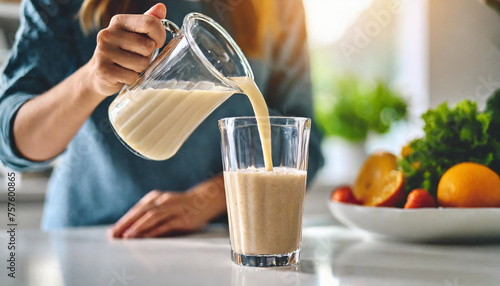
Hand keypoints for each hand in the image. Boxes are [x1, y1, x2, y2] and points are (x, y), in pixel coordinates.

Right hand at [85, 4, 166, 96]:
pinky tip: (122, 75)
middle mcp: (108, 33)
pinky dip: (131, 79)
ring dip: (139, 69)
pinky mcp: (103, 70)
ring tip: (128, 66)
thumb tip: (161, 7)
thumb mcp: (136, 34)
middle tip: (136, 57)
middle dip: (147, 56)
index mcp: (119, 21)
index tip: (155, 43)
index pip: (150, 23)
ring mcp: (104, 51)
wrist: (99, 74)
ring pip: (141, 63)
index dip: (160, 36)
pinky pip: (132, 77)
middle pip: (147, 46)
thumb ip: (149, 21)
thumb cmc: (124, 52)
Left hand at [108, 175, 226, 237]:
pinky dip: (154, 231)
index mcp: (156, 197)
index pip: (136, 209)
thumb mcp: (163, 203)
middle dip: (126, 224)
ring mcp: (173, 209)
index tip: (113, 231)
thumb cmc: (180, 205)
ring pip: (152, 216)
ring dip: (138, 227)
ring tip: (127, 236)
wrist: (204, 200)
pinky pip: (166, 225)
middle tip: (114, 234)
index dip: (124, 220)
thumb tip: (130, 226)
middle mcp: (163, 201)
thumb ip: (149, 211)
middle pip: (141, 211)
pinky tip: (146, 237)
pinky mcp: (182, 219)